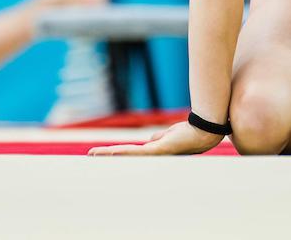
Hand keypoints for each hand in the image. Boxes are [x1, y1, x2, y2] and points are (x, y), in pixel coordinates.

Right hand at [88, 120, 223, 155]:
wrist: (200, 133)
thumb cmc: (186, 135)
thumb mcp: (166, 136)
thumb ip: (156, 139)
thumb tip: (150, 140)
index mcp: (152, 153)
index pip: (128, 154)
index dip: (113, 155)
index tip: (98, 155)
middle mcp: (151, 157)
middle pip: (124, 157)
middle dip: (106, 157)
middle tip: (89, 157)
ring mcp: (154, 155)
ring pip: (127, 155)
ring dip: (109, 155)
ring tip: (94, 154)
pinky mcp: (159, 151)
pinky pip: (138, 152)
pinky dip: (123, 152)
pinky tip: (112, 152)